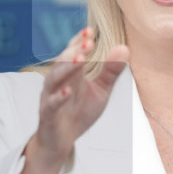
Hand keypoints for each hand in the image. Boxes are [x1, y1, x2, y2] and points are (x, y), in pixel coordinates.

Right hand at [17, 27, 128, 173]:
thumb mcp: (100, 91)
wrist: (60, 142)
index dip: (80, 41)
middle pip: (63, 62)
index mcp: (71, 74)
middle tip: (88, 42)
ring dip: (66, 68)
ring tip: (79, 59)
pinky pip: (51, 104)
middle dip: (75, 51)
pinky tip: (67, 91)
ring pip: (54, 79)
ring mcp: (50, 97)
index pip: (73, 52)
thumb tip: (124, 47)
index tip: (91, 31)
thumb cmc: (79, 113)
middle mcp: (58, 82)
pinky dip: (58, 97)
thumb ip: (111, 71)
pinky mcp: (48, 115)